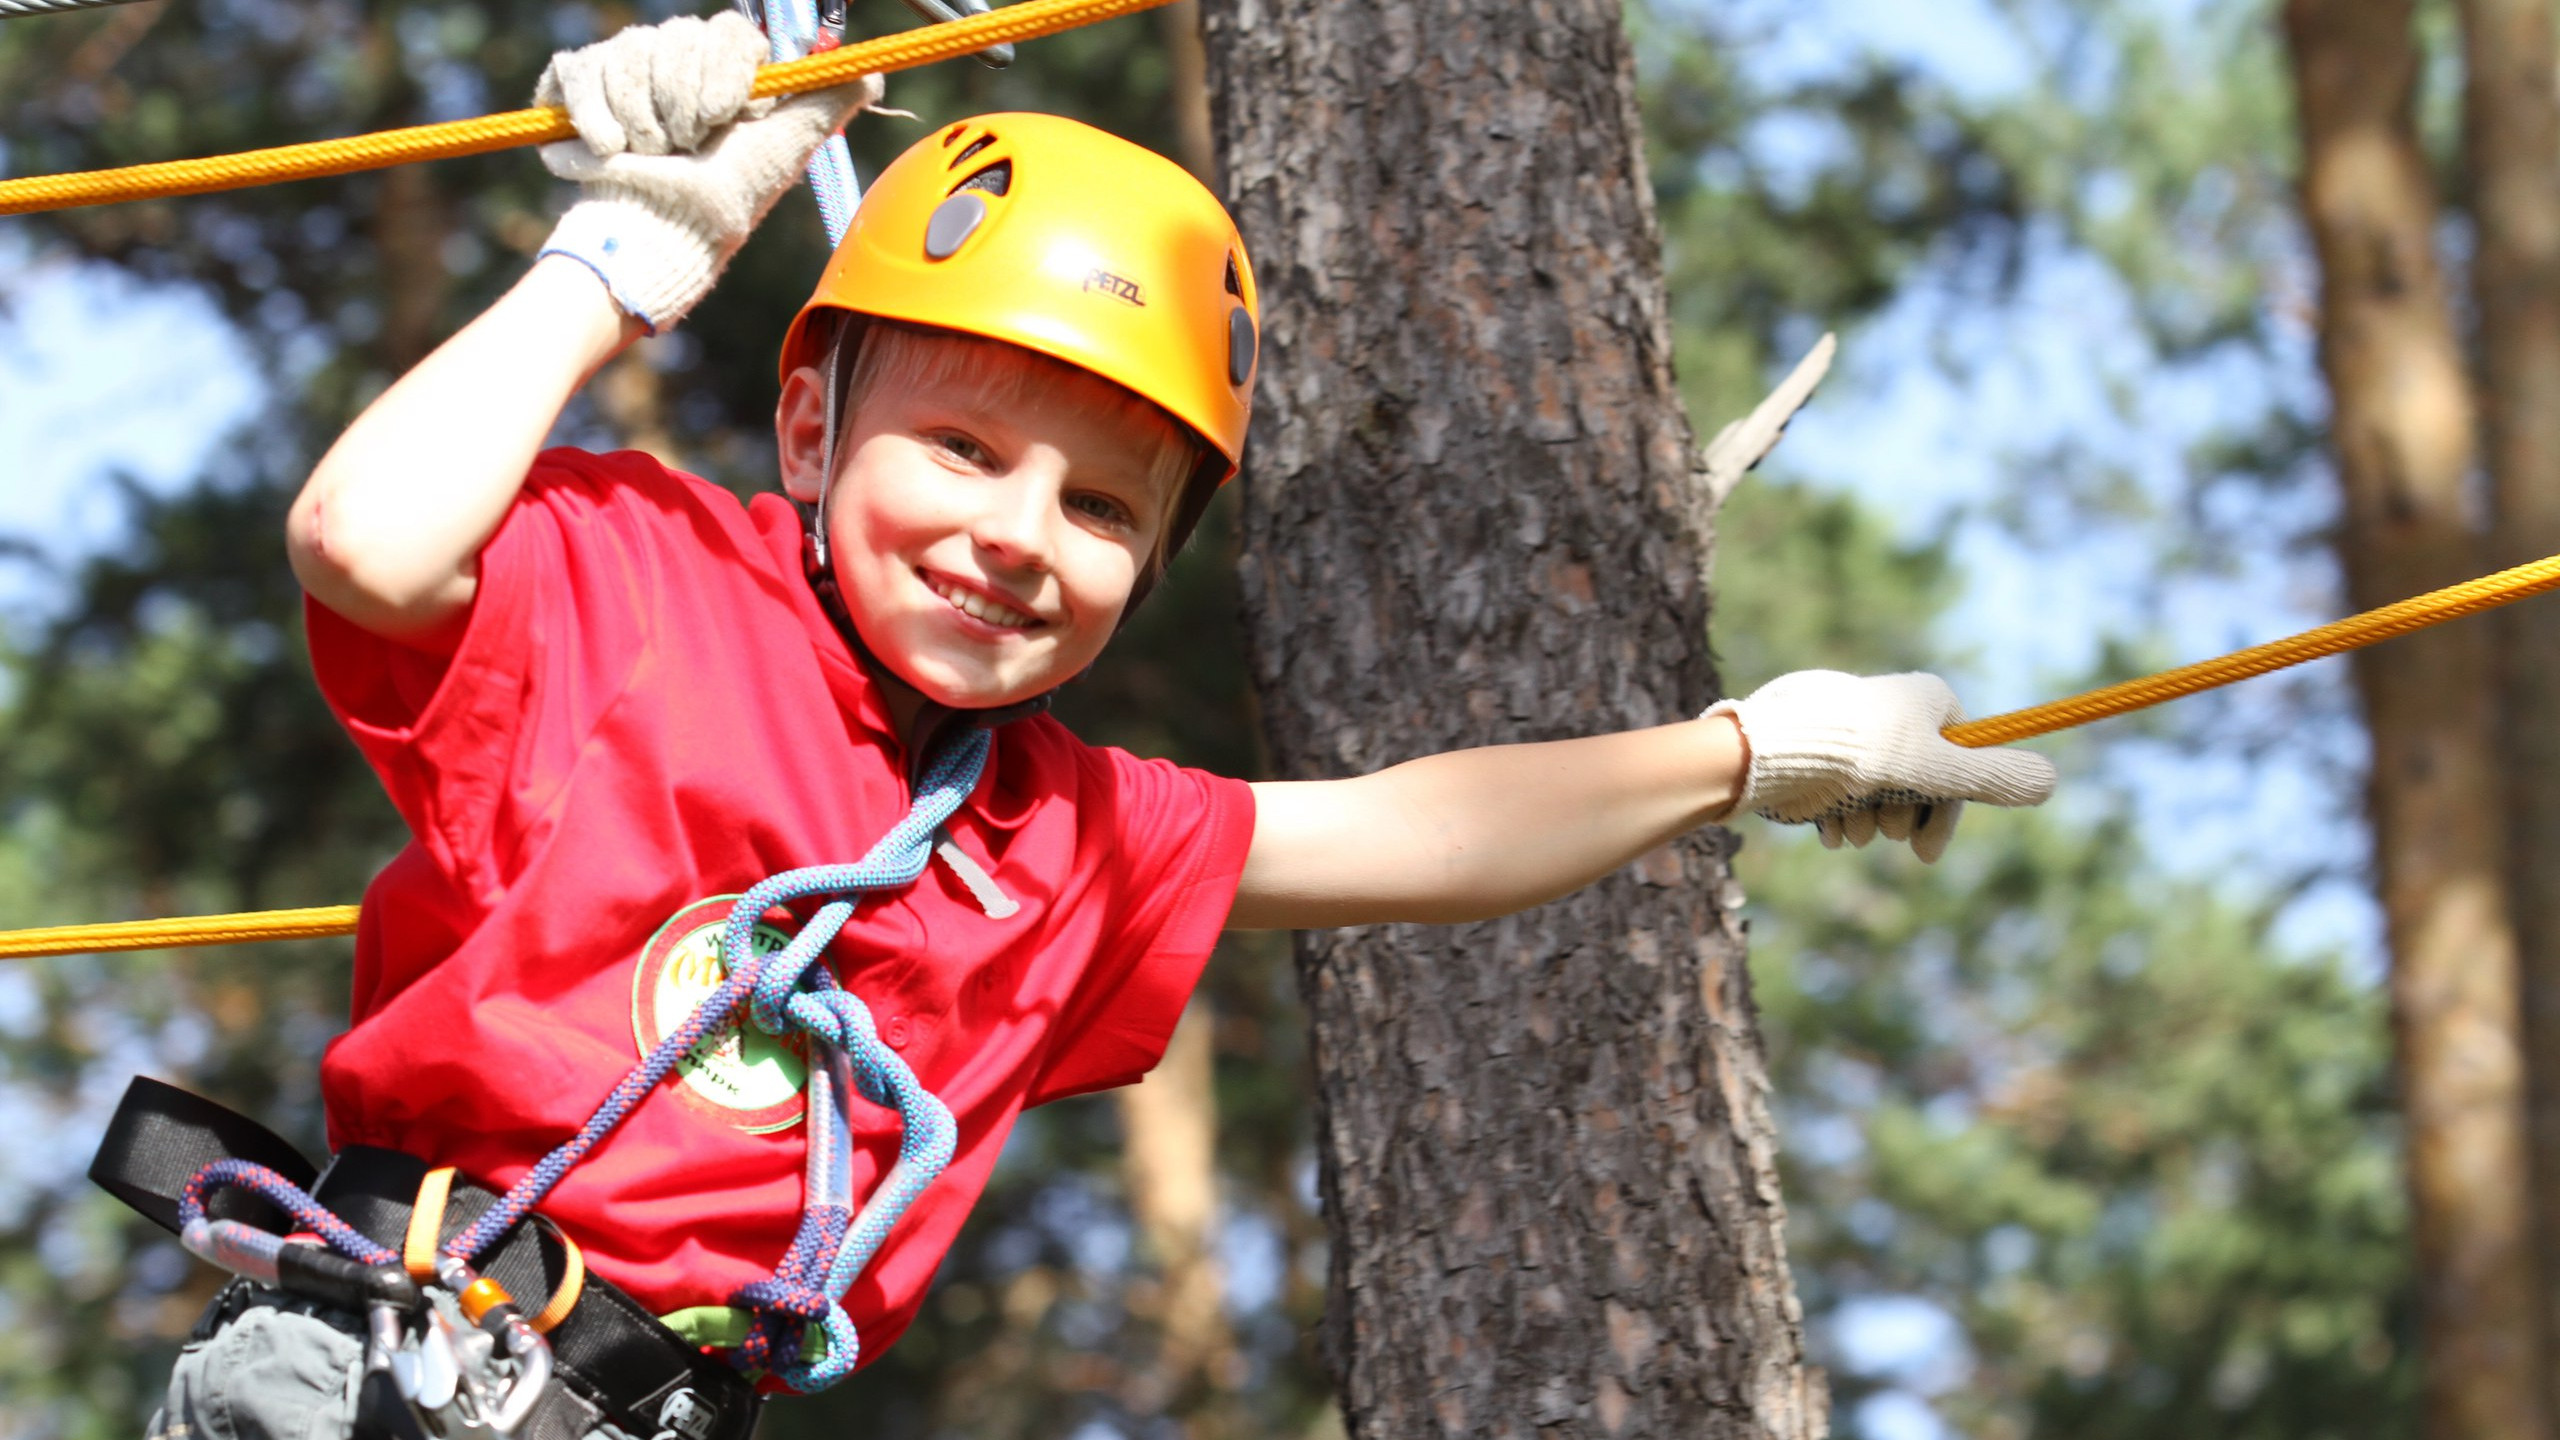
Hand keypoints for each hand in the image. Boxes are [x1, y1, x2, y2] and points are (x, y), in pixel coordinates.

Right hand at [533, 11, 881, 329]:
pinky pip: (582, 68)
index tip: (727, 116)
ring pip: (631, 52)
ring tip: (653, 154)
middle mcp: (675, 60)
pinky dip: (596, 116)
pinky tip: (610, 150)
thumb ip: (828, 104)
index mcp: (726, 69)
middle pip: (679, 38)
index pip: (729, 32)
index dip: (727, 75)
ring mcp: (625, 69)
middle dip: (686, 103)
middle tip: (690, 144)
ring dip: (644, 118)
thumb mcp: (786, 146)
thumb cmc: (727, 196)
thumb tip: (871, 74)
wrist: (662, 232)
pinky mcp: (577, 83)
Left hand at [1704, 670, 2055, 861]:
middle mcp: (1895, 715)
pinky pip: (1840, 797)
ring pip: (1876, 797)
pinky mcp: (1818, 755)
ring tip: (1845, 820)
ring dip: (1865, 822)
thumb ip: (1993, 778)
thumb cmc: (1860, 754)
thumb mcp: (1937, 770)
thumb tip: (2053, 782)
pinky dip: (1836, 820)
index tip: (1923, 853)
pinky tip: (1824, 828)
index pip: (1962, 767)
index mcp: (1931, 702)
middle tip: (1878, 823)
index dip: (1946, 813)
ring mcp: (1855, 735)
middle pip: (1919, 786)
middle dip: (1898, 818)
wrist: (1771, 752)